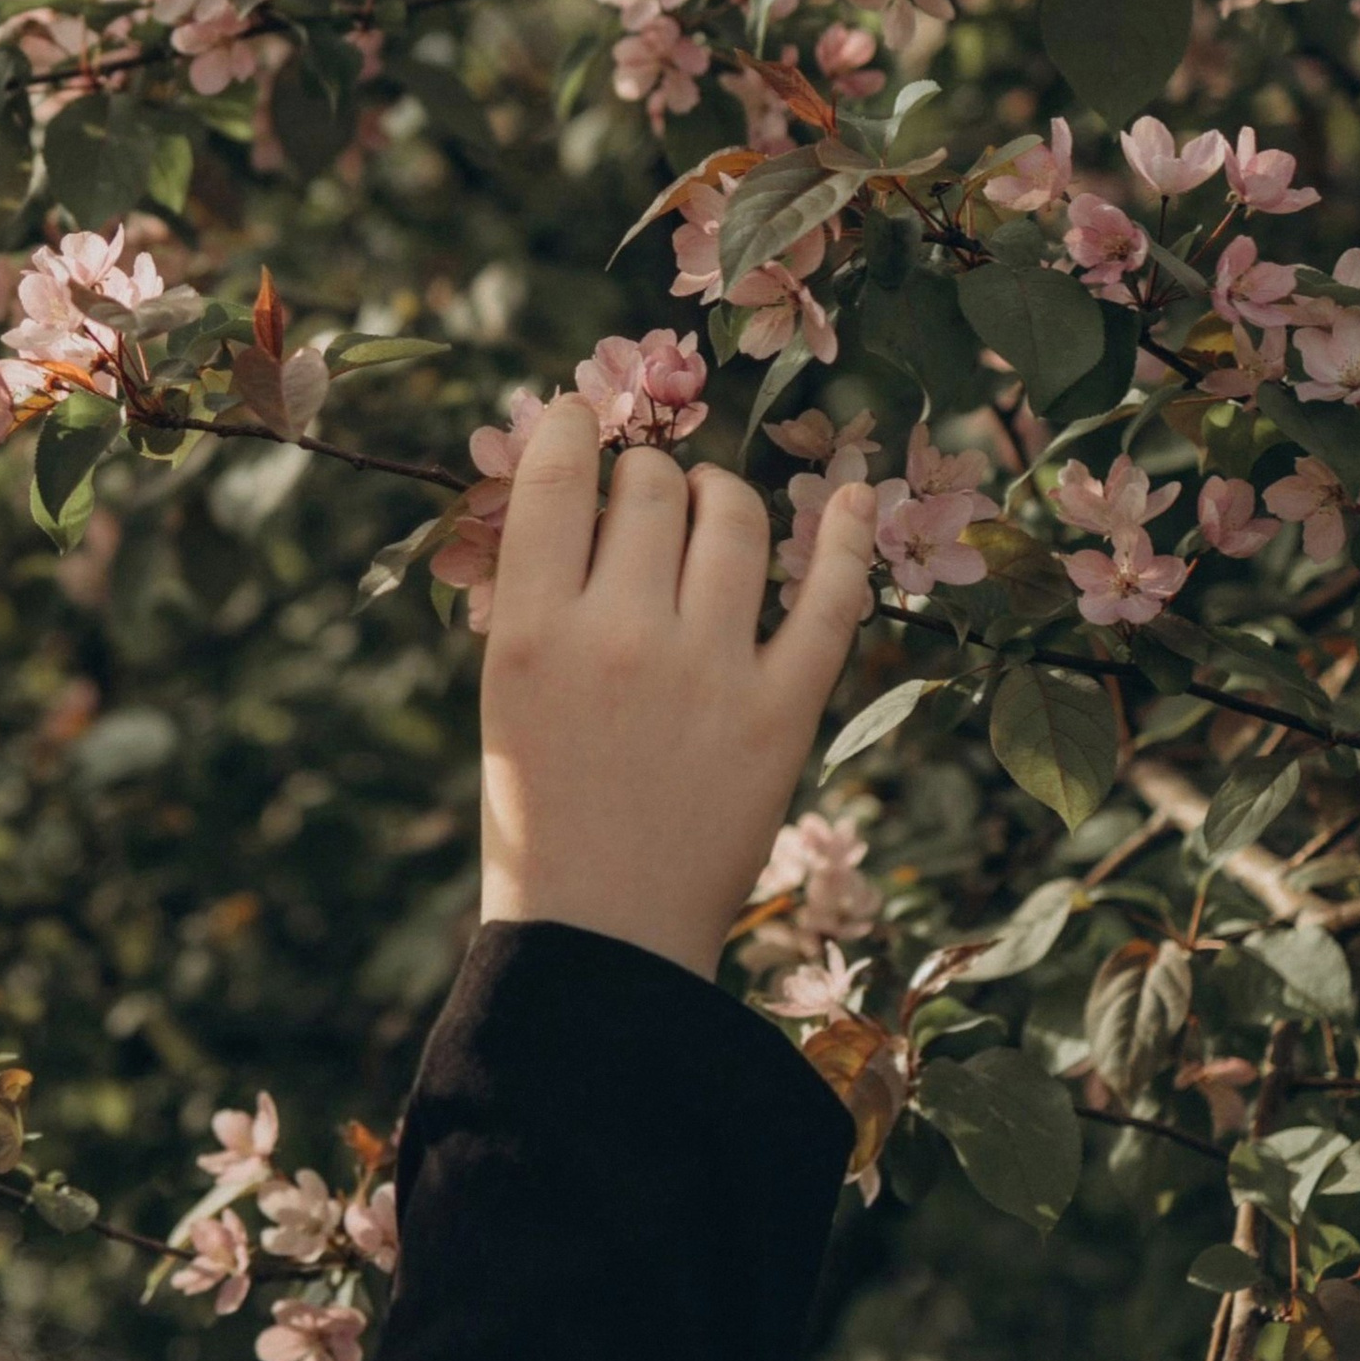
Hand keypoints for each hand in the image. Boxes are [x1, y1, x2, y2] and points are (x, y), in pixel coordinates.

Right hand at [477, 397, 877, 984]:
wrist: (605, 938)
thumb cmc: (540, 814)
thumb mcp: (506, 696)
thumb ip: (540, 596)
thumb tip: (582, 488)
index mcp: (531, 632)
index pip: (559, 477)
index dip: (571, 427)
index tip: (581, 421)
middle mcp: (621, 637)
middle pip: (652, 487)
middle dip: (650, 475)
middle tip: (649, 497)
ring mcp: (711, 671)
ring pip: (734, 518)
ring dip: (722, 496)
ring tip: (712, 511)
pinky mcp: (783, 711)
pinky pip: (829, 597)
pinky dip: (846, 537)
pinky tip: (853, 496)